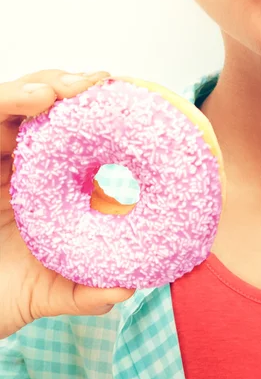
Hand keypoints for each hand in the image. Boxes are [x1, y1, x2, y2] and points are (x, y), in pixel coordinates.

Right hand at [0, 70, 134, 338]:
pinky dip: (4, 104)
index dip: (94, 117)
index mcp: (46, 189)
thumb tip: (126, 290)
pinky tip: (33, 100)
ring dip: (34, 90)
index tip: (129, 101)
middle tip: (101, 81)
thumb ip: (88, 293)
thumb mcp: (54, 294)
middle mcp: (16, 170)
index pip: (70, 141)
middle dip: (68, 90)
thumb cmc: (5, 296)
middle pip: (40, 114)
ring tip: (59, 90)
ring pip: (7, 110)